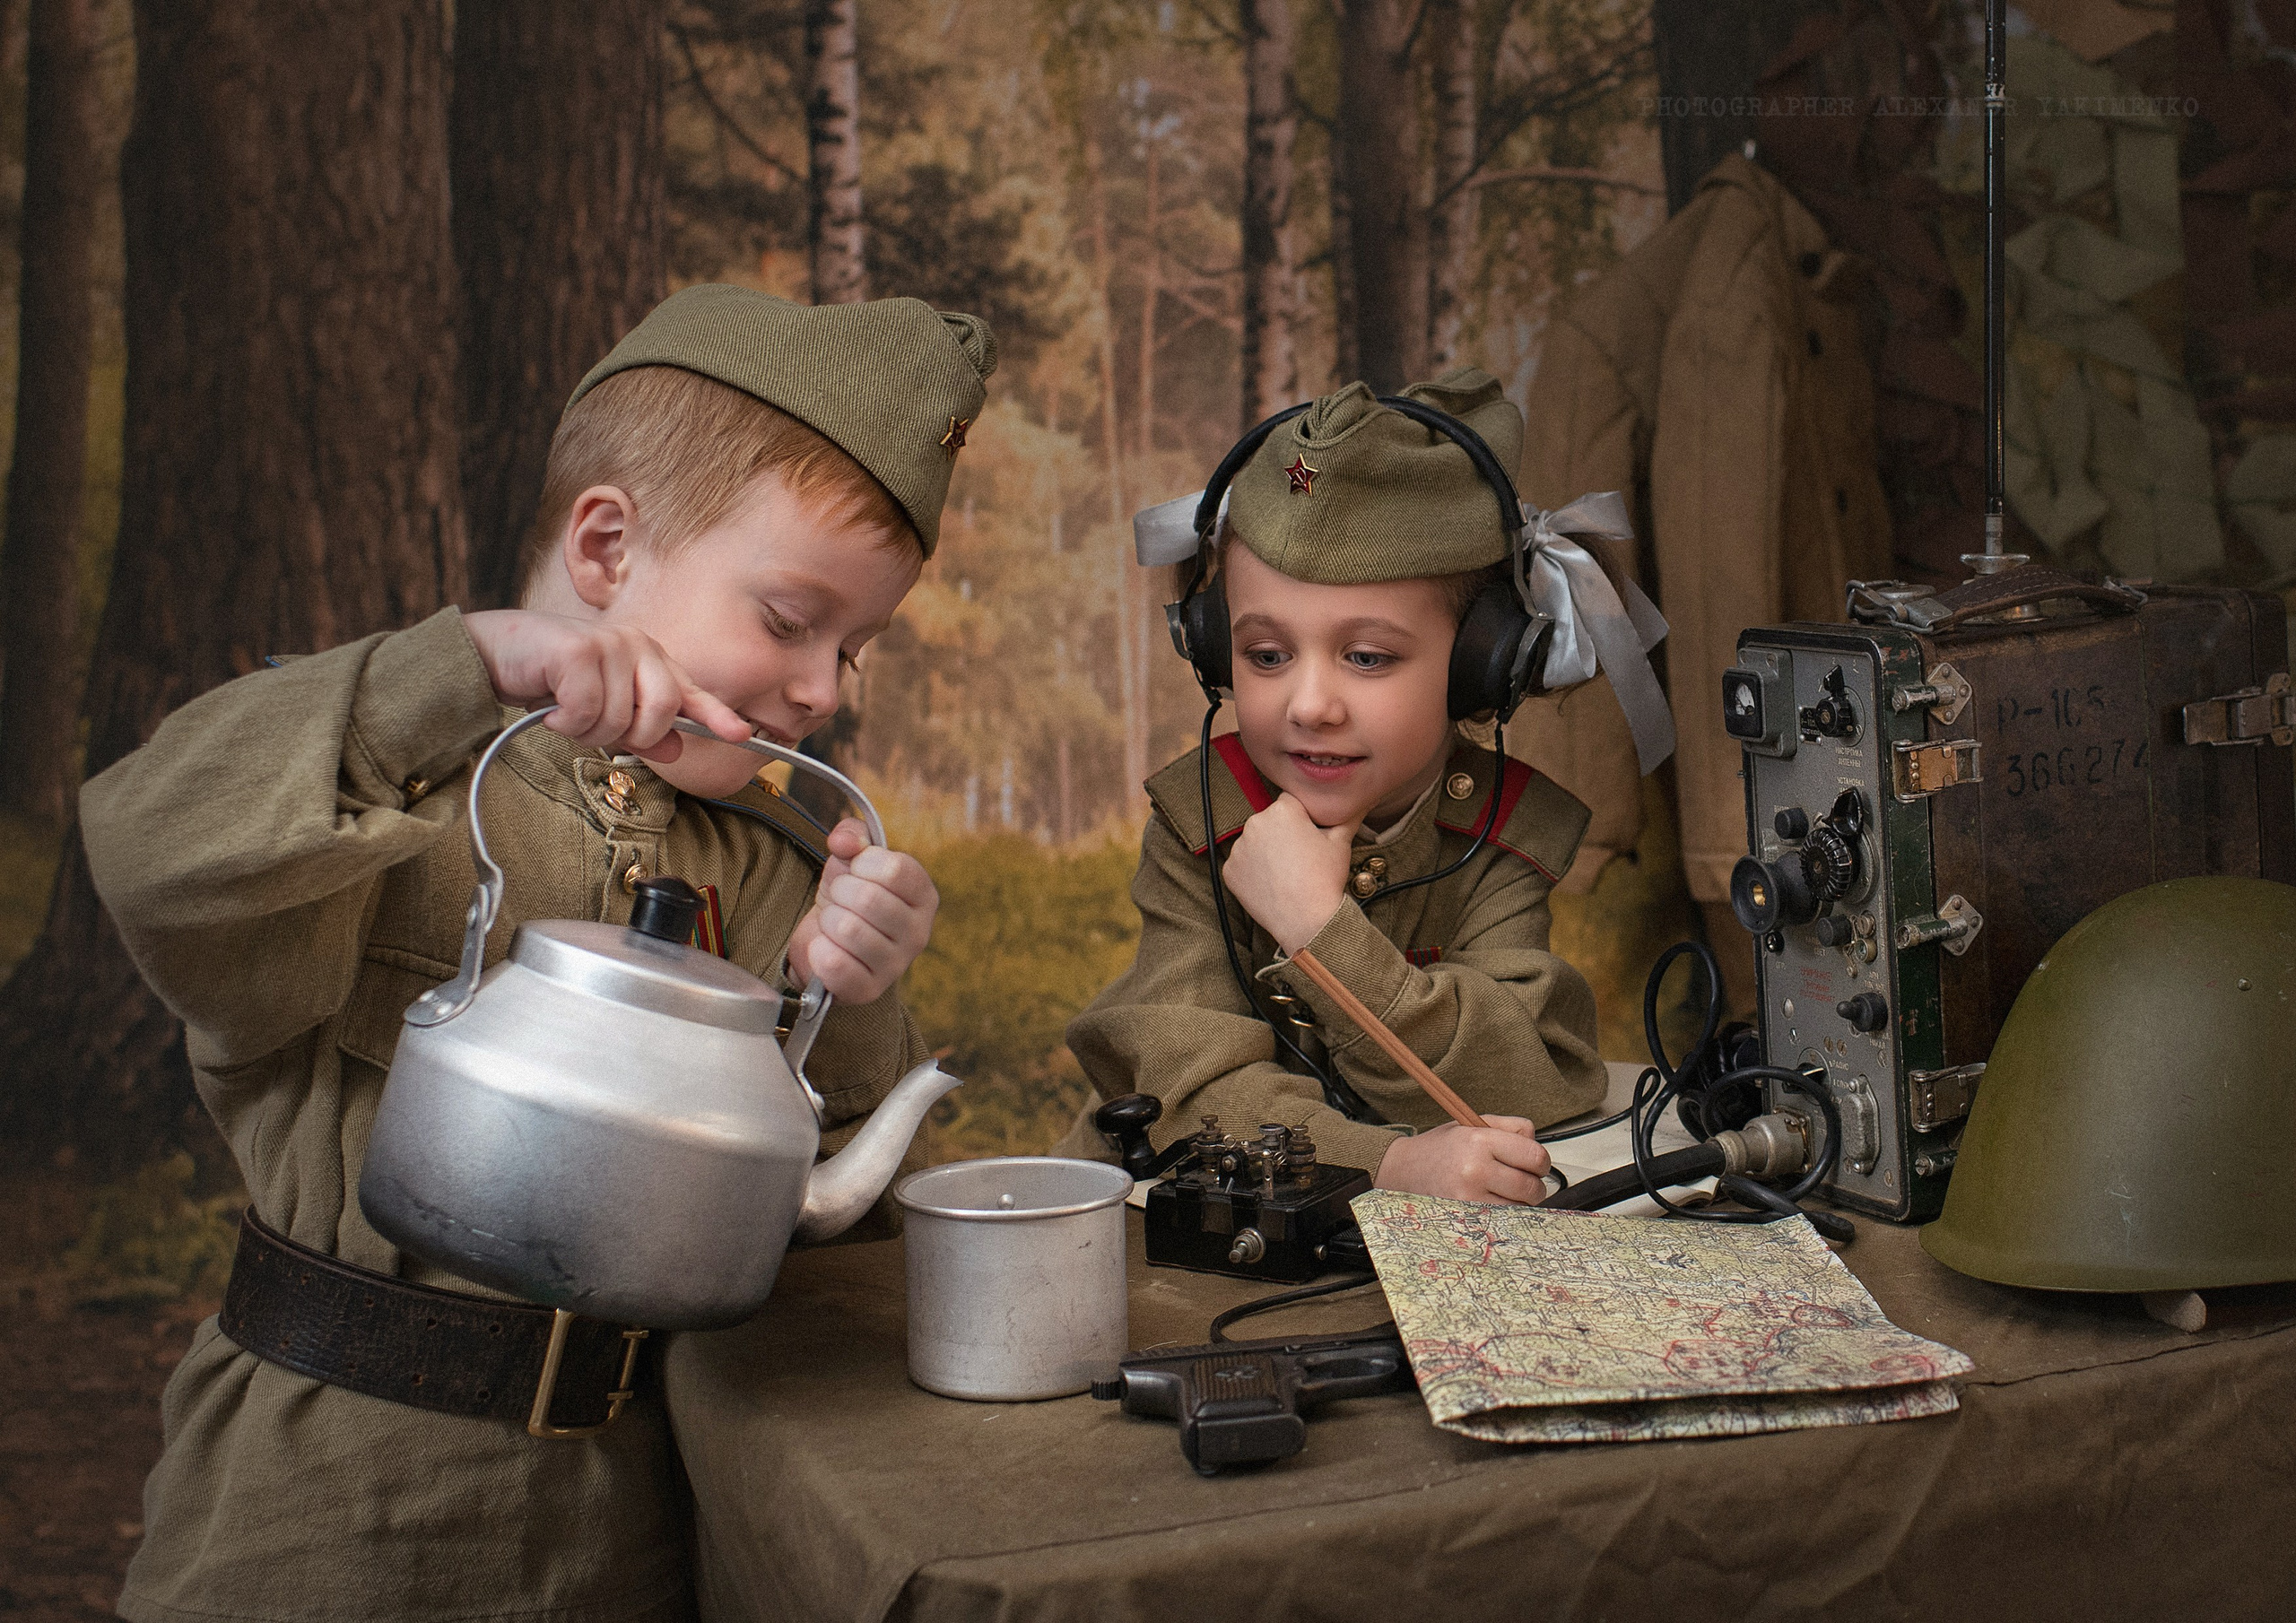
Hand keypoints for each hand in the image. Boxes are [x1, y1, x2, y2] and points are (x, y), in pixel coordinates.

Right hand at [462, 609, 749, 761]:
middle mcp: (636, 646)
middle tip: (595, 726)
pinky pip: (587, 712)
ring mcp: (609, 644)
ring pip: (619, 721)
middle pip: (661, 714)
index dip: (717, 716)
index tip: (743, 735)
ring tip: (566, 710)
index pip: (690, 693)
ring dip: (586, 730)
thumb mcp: (602, 707)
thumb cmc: (550, 679)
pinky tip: (552, 705)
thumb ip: (640, 729)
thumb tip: (674, 750)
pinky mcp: (579, 652)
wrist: (494, 653)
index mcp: (649, 660)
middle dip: (629, 735)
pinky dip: (565, 722)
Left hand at [784, 819, 938, 1003]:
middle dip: (839, 892)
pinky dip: (819, 950)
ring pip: (849, 929)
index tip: (856, 870)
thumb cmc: (847, 895)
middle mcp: (920, 932)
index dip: (862, 863)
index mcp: (924, 895)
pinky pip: (834, 963)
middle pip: (869, 898)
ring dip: (828, 920)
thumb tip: (843, 841)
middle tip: (839, 900)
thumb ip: (852, 835)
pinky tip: (825, 947)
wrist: (828, 939)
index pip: (895, 869)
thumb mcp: (851, 857)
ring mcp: (897, 965)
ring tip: (834, 924)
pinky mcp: (869, 990)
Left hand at [1219, 791, 1358, 952]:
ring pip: (1255, 842)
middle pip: (1270, 821)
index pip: (1291, 802)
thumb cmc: (1325, 878)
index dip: (1303, 819)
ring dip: (1266, 851)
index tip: (1310, 837)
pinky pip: (1243, 864)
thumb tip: (1361, 800)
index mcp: (1282, 810)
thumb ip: (1347, 815)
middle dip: (1282, 833)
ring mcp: (1239, 848)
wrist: (1307, 920)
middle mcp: (1255, 823)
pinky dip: (1253, 871)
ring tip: (1286, 872)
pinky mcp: (1230, 870)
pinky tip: (1272, 883)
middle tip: (1300, 857)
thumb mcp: (1341, 842)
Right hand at [1374, 1116, 1552, 1204]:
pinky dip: (1504, 1214)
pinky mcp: (1465, 1217)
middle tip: (1522, 1180)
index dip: (1541, 1162)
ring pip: (1520, 1208)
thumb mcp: (1471, 1124)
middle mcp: (1475, 1170)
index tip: (1536, 1164)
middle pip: (1532, 1187)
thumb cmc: (1440, 1149)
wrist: (1404, 1170)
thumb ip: (1509, 1126)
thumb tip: (1536, 1140)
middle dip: (1534, 1186)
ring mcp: (1469, 1198)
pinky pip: (1502, 1221)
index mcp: (1479, 1141)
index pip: (1534, 1156)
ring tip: (1501, 1191)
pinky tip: (1492, 1203)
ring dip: (1519, 1203)